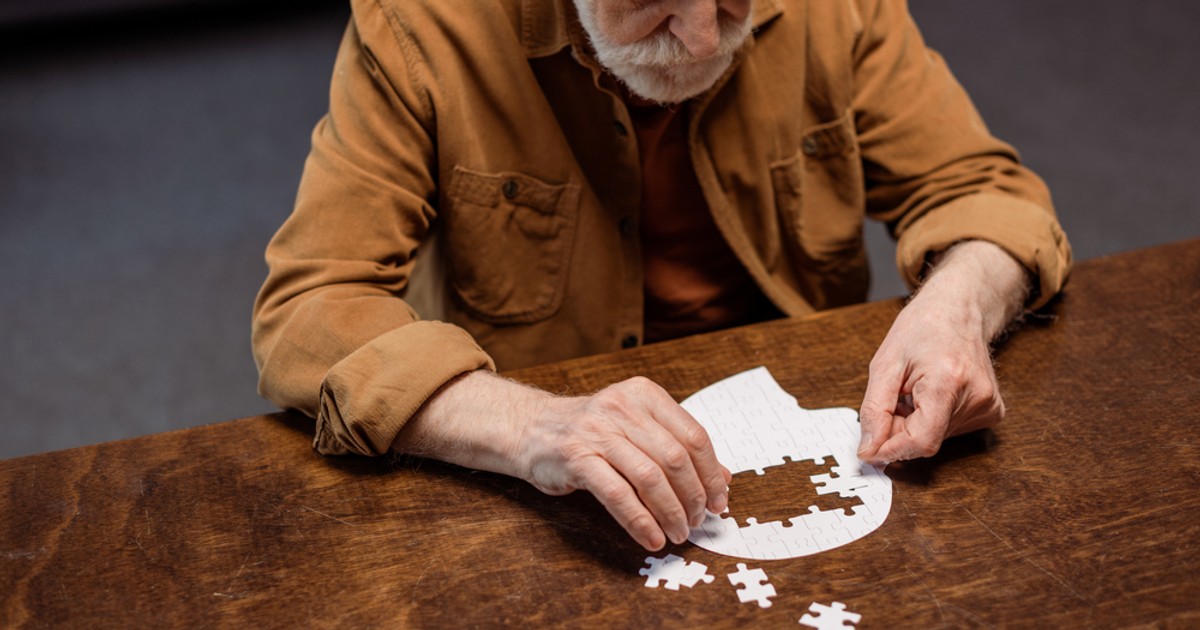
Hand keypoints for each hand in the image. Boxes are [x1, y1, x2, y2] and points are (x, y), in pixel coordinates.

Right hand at [393, 371, 730, 550]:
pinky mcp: (577, 458)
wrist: (532, 429)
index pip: (693, 435)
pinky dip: (640, 521)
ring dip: (671, 512)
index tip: (719, 501)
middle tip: (698, 521)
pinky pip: (618, 495)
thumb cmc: (591, 433)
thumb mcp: (636, 428)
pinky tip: (651, 538)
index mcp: (644, 395)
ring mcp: (597, 432)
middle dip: (694, 497)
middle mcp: (622, 408)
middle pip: (675, 458)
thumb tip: (722, 480)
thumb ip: (676, 447)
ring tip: (678, 533)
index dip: (711, 473)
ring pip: (650, 477)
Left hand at [856, 240, 1029, 463]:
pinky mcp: (992, 411)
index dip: (891, 451)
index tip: (870, 450)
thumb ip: (874, 410)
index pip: (921, 441)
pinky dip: (932, 420)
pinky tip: (932, 394)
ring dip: (915, 424)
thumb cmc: (922, 328)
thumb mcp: (884, 364)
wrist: (958, 308)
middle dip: (900, 430)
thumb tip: (868, 449)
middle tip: (894, 400)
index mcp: (948, 381)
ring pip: (937, 438)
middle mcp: (976, 397)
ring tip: (914, 390)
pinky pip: (951, 430)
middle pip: (927, 440)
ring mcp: (989, 405)